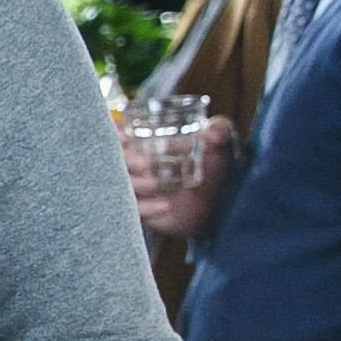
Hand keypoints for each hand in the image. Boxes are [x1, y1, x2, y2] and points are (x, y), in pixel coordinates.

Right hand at [128, 115, 232, 239]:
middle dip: (128, 160)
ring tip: (158, 184)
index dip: (117, 134)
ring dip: (138, 184)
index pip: (121, 134)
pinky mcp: (142, 209)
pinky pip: (135, 210)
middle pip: (117, 159)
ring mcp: (138, 188)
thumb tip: (212, 135)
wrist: (223, 201)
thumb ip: (220, 130)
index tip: (127, 136)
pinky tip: (167, 206)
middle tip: (147, 164)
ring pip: (122, 185)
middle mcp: (137, 164)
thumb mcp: (221, 143)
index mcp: (147, 142)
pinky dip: (147, 208)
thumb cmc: (216, 164)